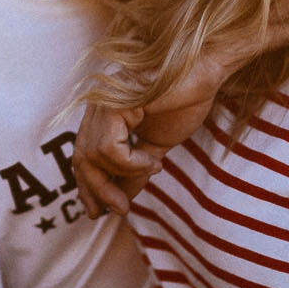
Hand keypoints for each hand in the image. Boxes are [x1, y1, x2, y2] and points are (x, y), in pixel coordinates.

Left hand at [72, 55, 228, 217]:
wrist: (206, 75)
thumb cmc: (185, 102)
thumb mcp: (155, 149)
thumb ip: (136, 171)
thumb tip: (122, 202)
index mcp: (104, 114)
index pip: (83, 155)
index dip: (87, 186)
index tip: (97, 212)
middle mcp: (97, 107)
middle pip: (83, 158)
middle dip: (98, 189)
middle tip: (120, 210)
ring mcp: (104, 102)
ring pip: (95, 155)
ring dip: (124, 174)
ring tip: (153, 168)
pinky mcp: (115, 103)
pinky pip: (110, 148)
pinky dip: (132, 163)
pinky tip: (153, 160)